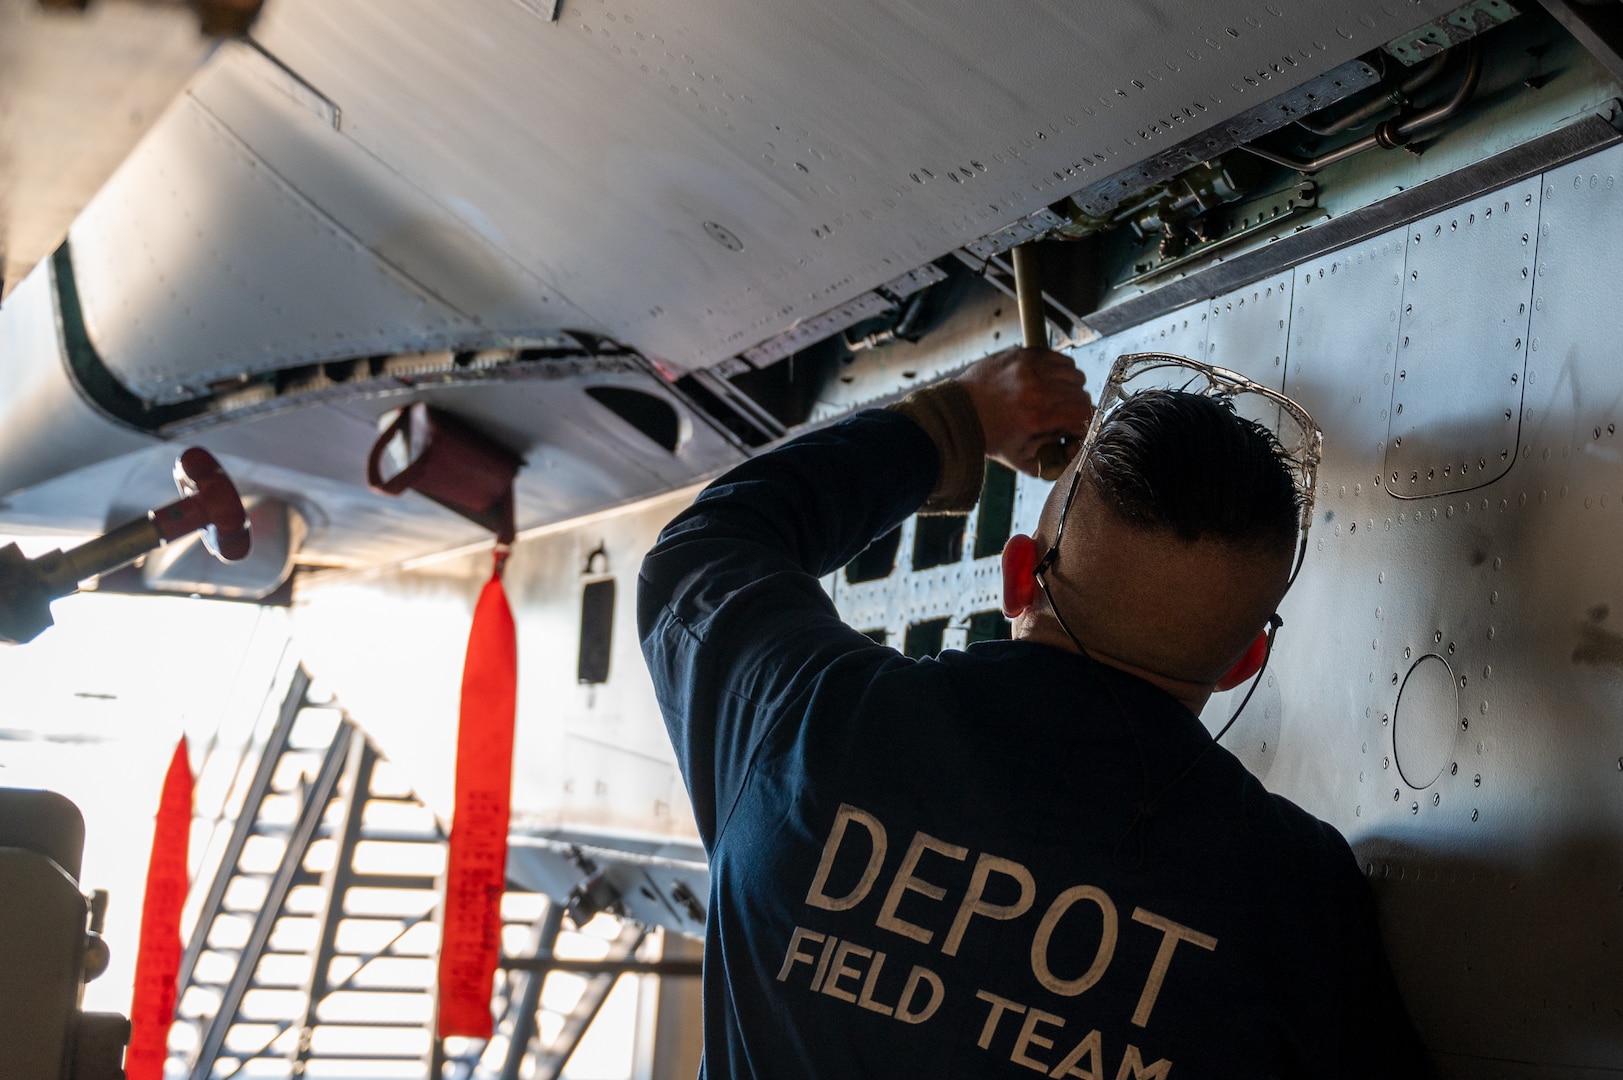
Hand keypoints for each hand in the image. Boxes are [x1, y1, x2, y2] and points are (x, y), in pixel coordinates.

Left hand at [956, 347, 1093, 475]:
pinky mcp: (1022, 353)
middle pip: (1081, 392)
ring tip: (1053, 397)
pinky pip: (1057, 358)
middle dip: (1075, 406)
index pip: (1084, 412)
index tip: (1076, 426)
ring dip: (1068, 386)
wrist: (958, 413)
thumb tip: (1076, 449)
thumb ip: (1054, 461)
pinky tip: (1045, 381)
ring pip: (1072, 373)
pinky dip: (1057, 370)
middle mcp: (1035, 388)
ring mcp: (1028, 367)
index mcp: (1036, 416)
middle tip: (1061, 414)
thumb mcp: (1022, 460)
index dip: (1085, 421)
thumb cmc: (989, 437)